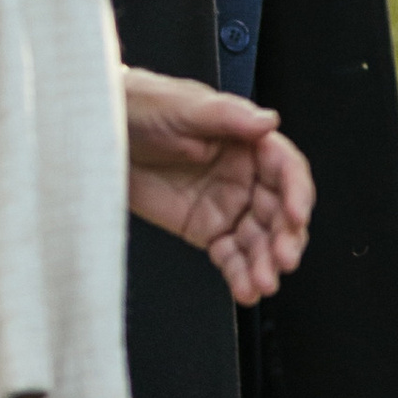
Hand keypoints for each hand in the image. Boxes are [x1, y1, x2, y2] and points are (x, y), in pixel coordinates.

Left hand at [122, 70, 314, 305]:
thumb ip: (228, 116)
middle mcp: (245, 175)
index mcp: (250, 142)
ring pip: (258, 240)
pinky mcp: (205, 229)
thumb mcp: (186, 107)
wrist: (100, 133)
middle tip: (282, 260)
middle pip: (279, 212)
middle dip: (285, 238)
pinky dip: (239, 275)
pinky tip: (246, 290)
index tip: (295, 217)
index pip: (287, 170)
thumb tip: (267, 121)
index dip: (297, 194)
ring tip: (262, 283)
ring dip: (265, 264)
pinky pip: (229, 256)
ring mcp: (227, 205)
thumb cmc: (146, 107)